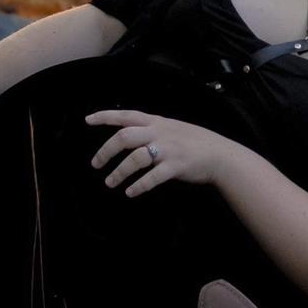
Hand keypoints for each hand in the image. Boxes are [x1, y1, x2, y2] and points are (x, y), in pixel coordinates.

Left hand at [85, 110, 236, 196]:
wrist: (220, 154)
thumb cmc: (195, 142)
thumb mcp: (173, 127)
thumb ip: (152, 129)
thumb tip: (130, 134)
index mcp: (157, 122)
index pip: (127, 115)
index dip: (106, 116)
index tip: (87, 120)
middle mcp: (160, 133)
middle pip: (124, 137)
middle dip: (106, 151)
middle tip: (95, 164)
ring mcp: (168, 149)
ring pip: (135, 159)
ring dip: (119, 172)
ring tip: (110, 182)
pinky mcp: (176, 166)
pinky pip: (152, 177)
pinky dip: (139, 186)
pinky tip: (131, 192)